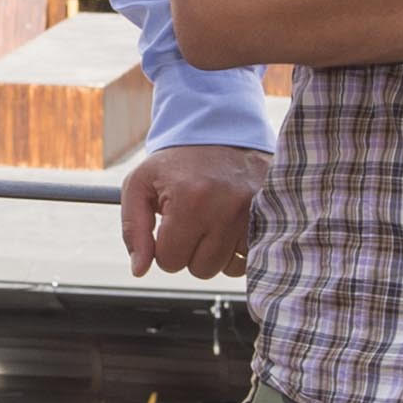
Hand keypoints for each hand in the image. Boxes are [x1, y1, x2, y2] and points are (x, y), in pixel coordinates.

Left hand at [121, 142, 268, 278]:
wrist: (221, 131)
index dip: (164, 246)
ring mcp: (251, 216)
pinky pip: (248, 260)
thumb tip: (139, 270)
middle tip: (191, 220)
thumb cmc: (177, 162)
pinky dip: (237, 252)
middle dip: (190, 250)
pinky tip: (229, 228)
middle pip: (199, 269)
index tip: (170, 223)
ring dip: (214, 253)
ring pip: (224, 268)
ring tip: (211, 221)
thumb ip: (133, 229)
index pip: (170, 260)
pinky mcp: (269, 218)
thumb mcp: (141, 184)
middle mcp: (225, 210)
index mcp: (190, 201)